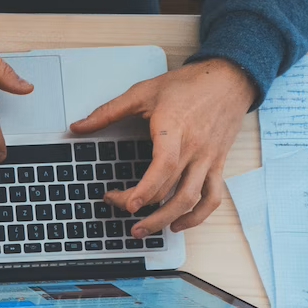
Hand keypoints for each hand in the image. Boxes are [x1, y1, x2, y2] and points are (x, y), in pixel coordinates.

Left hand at [70, 58, 256, 237]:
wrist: (229, 78)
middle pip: (170, 189)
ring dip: (166, 220)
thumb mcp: (143, 92)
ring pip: (191, 199)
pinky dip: (198, 216)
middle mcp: (194, 148)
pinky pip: (212, 197)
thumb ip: (108, 111)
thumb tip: (78, 126)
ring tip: (143, 230)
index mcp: (175, 130)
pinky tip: (177, 224)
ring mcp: (208, 159)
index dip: (146, 189)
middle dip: (141, 206)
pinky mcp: (217, 164)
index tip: (127, 204)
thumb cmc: (188, 85)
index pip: (164, 166)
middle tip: (117, 207)